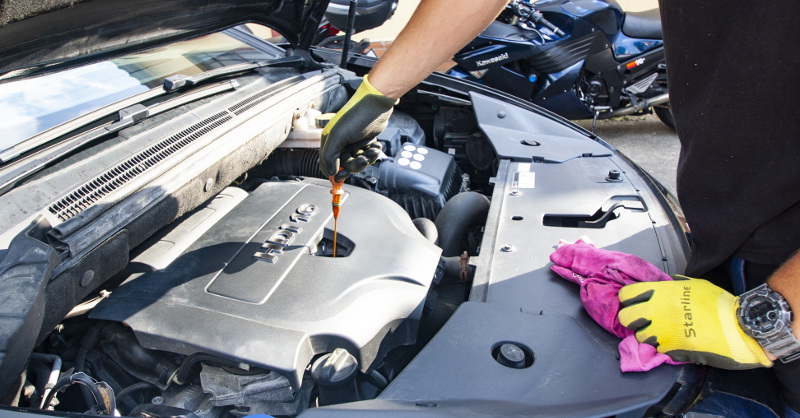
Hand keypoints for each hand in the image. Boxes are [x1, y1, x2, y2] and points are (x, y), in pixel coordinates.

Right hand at [319, 74, 395, 180]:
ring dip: (366, 159)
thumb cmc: (356, 117)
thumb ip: (330, 156)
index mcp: (329, 142)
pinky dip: (372, 154)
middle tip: (363, 159)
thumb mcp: (338, 136)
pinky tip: (376, 146)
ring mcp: (352, 144)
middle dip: (355, 165)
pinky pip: (366, 156)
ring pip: (357, 163)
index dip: (334, 173)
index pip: (326, 165)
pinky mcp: (364, 143)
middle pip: (344, 167)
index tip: (343, 176)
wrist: (376, 105)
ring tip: (373, 150)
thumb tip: (330, 173)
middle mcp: (339, 144)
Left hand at [618, 275, 771, 369]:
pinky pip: (656, 349)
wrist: (738, 328)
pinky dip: (662, 347)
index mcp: (661, 292)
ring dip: (648, 335)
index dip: (629, 300)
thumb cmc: (719, 304)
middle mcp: (656, 310)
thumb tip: (665, 284)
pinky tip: (675, 343)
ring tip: (663, 333)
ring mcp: (661, 331)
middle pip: (626, 317)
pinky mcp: (669, 349)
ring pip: (639, 336)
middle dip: (633, 319)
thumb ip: (674, 285)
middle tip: (646, 321)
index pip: (627, 294)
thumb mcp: (694, 285)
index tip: (636, 303)